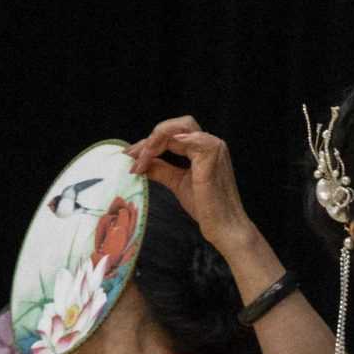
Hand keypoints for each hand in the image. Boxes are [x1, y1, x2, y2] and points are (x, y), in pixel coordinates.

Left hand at [128, 115, 249, 244]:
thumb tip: (140, 162)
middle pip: (175, 126)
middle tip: (132, 155)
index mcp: (204, 149)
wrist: (223, 227)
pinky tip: (151, 155)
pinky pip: (183, 138)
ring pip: (177, 129)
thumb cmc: (206, 208)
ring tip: (140, 160)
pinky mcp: (210, 153)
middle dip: (151, 138)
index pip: (173, 136)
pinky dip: (163, 143)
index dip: (149, 144)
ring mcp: (213, 146)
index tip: (130, 156)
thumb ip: (161, 169)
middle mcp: (210, 144)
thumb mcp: (177, 183)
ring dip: (154, 141)